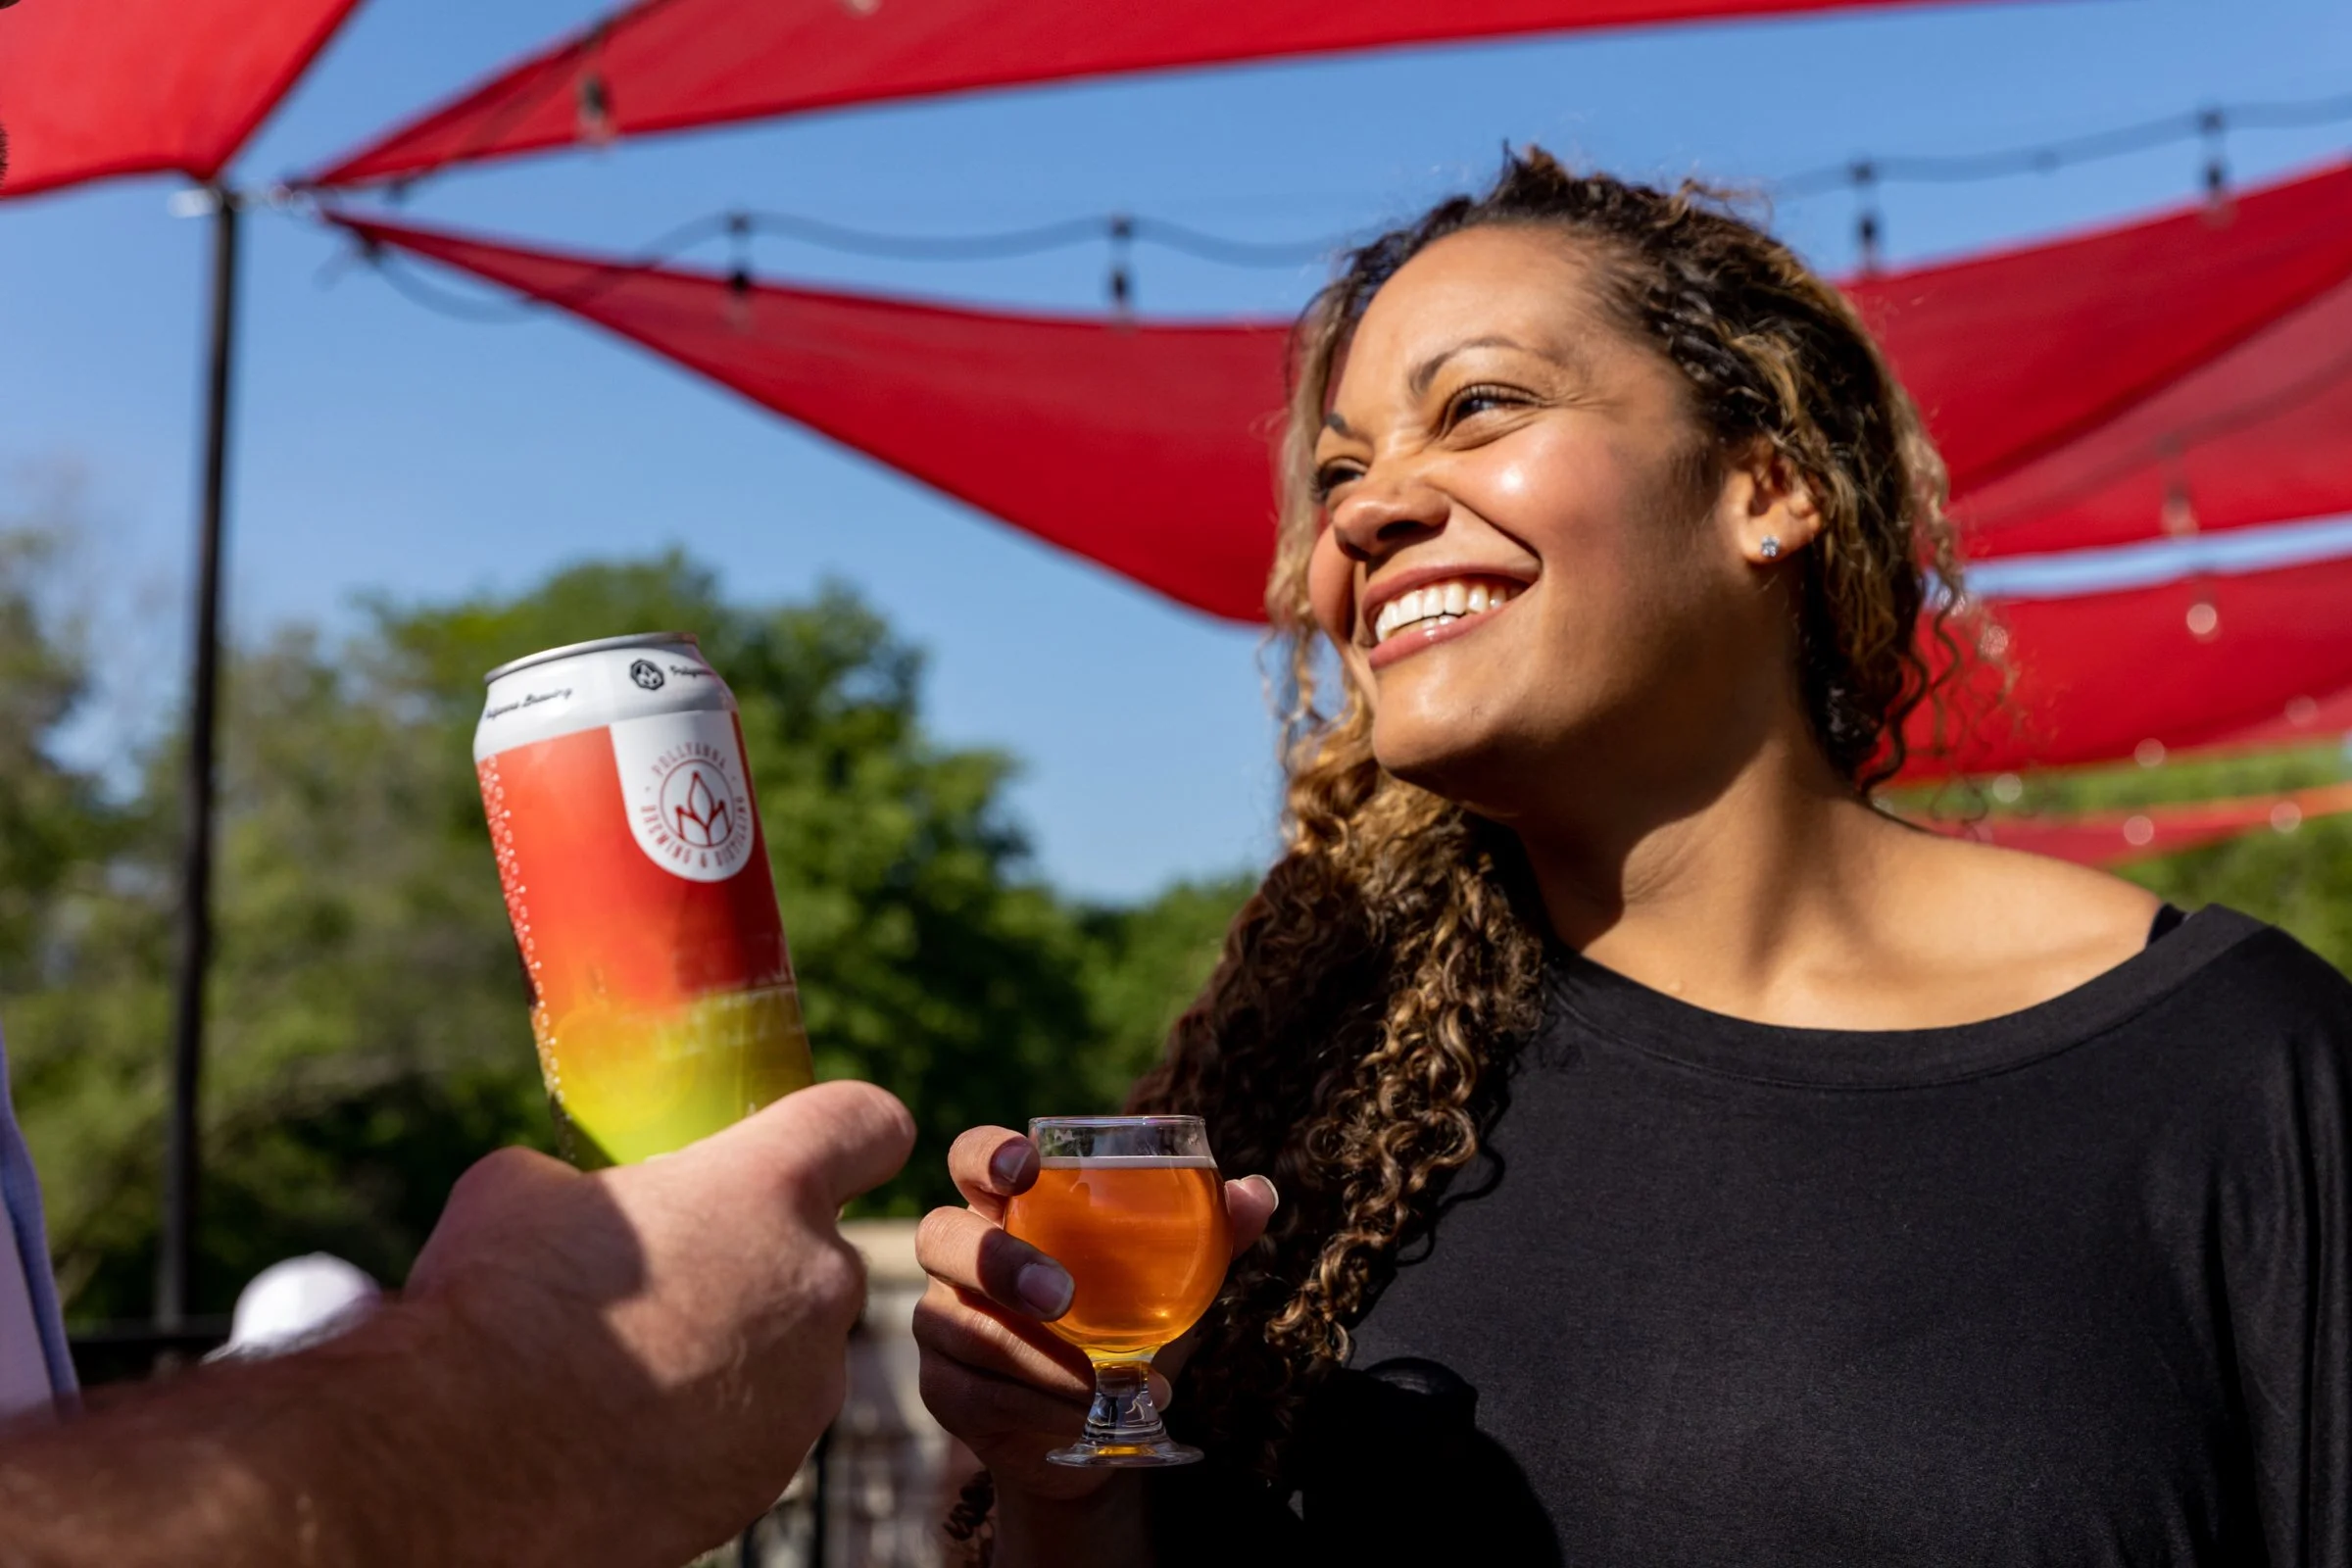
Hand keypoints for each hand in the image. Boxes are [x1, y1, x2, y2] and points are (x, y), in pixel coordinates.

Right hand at [404, 1080, 915, 1564]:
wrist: (467, 1465)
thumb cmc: (494, 1301)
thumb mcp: (524, 1187)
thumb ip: (595, 1180)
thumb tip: (576, 1198)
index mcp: (773, 1187)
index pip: (871, 1124)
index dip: (847, 1131)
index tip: (820, 1147)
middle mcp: (817, 1281)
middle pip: (823, 1250)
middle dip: (763, 1258)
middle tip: (674, 1278)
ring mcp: (806, 1387)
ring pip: (797, 1348)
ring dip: (742, 1348)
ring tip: (638, 1369)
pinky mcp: (774, 1473)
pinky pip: (761, 1429)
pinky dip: (715, 1428)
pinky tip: (634, 1434)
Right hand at [912, 1125, 1277, 1501]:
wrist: (1096, 1429)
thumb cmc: (1127, 1327)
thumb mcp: (1169, 1282)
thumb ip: (1207, 1235)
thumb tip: (1257, 1193)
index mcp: (1008, 1207)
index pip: (972, 1158)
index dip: (987, 1152)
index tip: (1025, 1165)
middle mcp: (959, 1254)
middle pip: (940, 1235)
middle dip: (997, 1262)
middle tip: (1062, 1296)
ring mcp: (942, 1320)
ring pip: (961, 1324)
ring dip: (1036, 1356)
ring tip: (1105, 1381)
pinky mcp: (942, 1385)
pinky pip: (974, 1389)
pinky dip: (1037, 1404)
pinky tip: (1085, 1412)